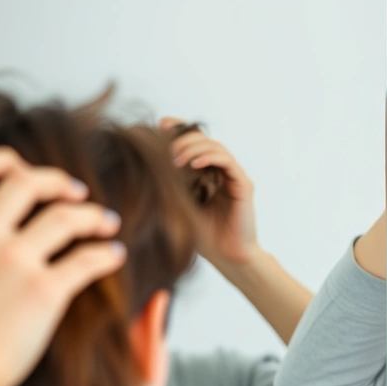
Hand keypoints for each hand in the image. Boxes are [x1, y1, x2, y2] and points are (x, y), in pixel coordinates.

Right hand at [0, 147, 125, 385]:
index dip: (6, 160)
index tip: (25, 168)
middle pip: (29, 183)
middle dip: (59, 182)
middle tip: (77, 193)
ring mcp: (15, 261)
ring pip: (67, 217)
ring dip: (93, 216)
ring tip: (107, 223)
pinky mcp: (46, 290)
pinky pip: (88, 259)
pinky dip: (106, 255)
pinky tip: (114, 256)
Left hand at [160, 118, 258, 266]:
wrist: (227, 259)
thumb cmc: (201, 238)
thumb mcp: (177, 206)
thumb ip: (168, 185)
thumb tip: (143, 164)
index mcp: (204, 173)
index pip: (192, 141)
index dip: (178, 128)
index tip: (158, 126)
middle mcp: (220, 171)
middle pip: (202, 139)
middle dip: (181, 138)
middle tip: (162, 147)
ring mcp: (233, 177)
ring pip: (214, 146)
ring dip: (193, 147)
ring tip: (174, 158)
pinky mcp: (243, 185)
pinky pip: (227, 162)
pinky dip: (210, 157)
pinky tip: (194, 164)